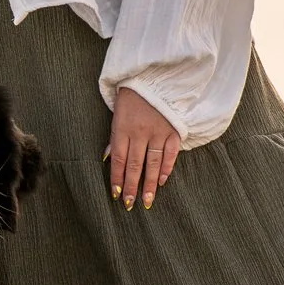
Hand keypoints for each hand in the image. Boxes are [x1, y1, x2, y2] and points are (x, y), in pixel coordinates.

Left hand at [106, 87, 180, 210]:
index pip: (119, 159)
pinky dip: (166, 167)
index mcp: (123, 128)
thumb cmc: (130, 99)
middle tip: (130, 204)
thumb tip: (110, 160)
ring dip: (150, 184)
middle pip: (135, 165)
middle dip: (132, 186)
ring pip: (153, 163)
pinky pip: (170, 153)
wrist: (153, 79)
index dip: (118, 178)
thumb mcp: (117, 116)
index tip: (116, 195)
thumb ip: (115, 139)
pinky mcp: (173, 130)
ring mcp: (158, 132)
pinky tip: (162, 180)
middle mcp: (141, 132)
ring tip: (147, 201)